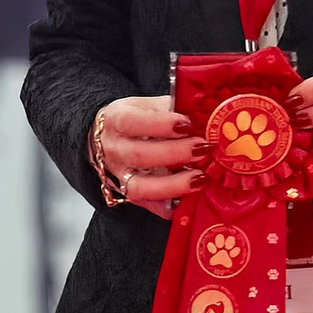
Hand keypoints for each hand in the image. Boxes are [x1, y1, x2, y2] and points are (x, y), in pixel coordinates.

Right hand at [90, 95, 204, 206]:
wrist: (107, 138)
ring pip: (140, 186)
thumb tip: (205, 115)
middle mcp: (114, 149)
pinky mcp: (129, 193)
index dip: (161, 124)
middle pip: (139, 155)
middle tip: (204, 149)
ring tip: (201, 179)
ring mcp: (119, 175)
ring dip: (173, 185)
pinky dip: (167, 207)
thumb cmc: (135, 119)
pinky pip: (147, 205)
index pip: (133, 122)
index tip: (188, 124)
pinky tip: (187, 202)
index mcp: (116, 120)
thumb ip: (172, 107)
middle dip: (175, 154)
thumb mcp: (147, 105)